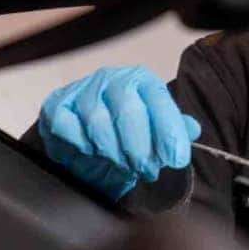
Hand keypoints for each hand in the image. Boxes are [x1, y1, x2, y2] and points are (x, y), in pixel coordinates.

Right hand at [38, 66, 201, 200]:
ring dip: (111, 151)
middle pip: (128, 110)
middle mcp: (112, 79)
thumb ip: (174, 128)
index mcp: (142, 81)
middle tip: (146, 170)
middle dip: (139, 148)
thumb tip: (193, 129)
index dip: (169, 131)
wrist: (87, 143)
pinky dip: (79, 144)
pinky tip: (90, 153)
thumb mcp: (155, 131)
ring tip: (121, 165)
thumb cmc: (125, 136)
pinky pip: (66, 125)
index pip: (159, 100)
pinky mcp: (56, 105)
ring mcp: (82, 90)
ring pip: (97, 121)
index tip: (176, 158)